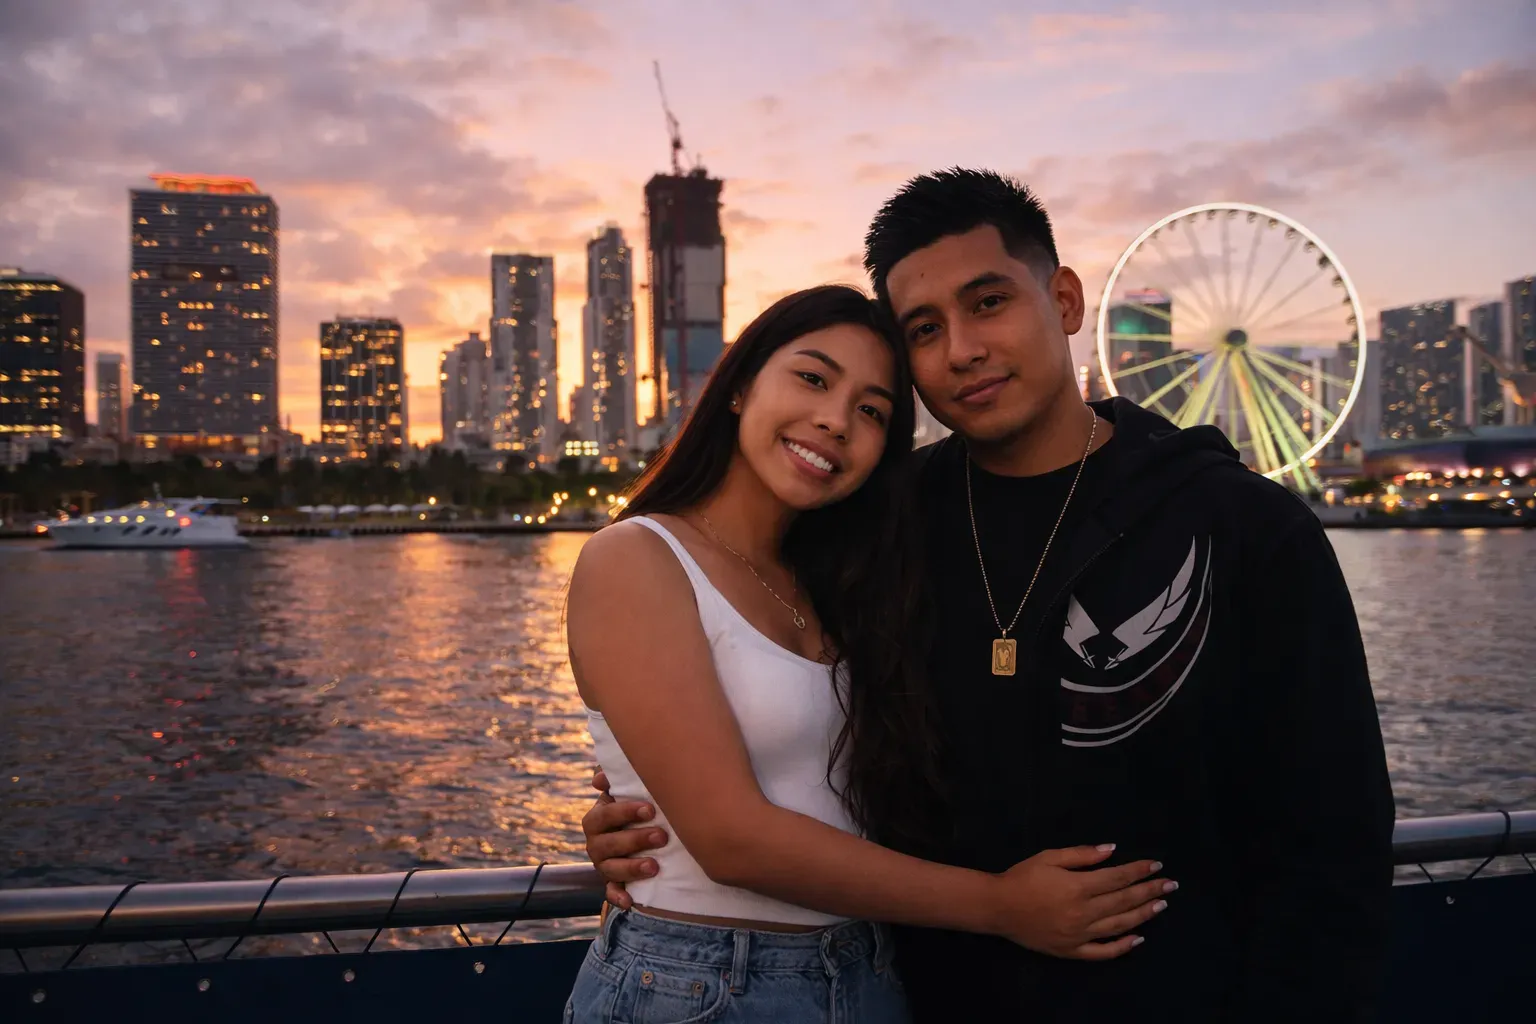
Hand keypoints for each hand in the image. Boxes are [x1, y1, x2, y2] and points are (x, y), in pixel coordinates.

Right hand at [582, 769, 668, 909]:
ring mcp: (603, 865)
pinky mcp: (612, 884)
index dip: (625, 812)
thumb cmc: (638, 808)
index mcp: (598, 818)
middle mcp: (596, 842)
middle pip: (608, 843)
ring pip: (610, 869)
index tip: (650, 809)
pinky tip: (630, 901)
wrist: (643, 837)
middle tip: (662, 836)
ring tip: (654, 866)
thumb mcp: (628, 791)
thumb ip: (617, 777)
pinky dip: (618, 898)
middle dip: (635, 839)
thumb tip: (599, 777)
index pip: (605, 814)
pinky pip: (610, 893)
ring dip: (631, 868)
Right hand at [990, 846, 1174, 959]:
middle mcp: (1084, 912)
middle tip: (1171, 884)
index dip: (1139, 870)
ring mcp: (1079, 935)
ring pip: (1120, 926)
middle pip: (1124, 901)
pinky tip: (1139, 938)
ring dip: (1143, 914)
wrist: (997, 907)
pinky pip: (1103, 952)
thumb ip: (1082, 854)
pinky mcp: (1072, 950)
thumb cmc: (1022, 877)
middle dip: (1149, 891)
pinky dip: (1122, 947)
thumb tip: (1112, 850)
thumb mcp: (1049, 857)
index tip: (1157, 865)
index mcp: (1078, 887)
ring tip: (1161, 905)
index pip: (1118, 877)